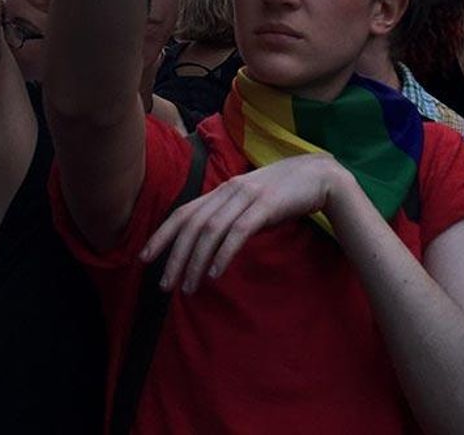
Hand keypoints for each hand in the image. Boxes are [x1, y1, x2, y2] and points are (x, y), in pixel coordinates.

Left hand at [139, 154, 346, 293]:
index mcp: (222, 190)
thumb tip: (205, 243)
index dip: (162, 235)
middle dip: (174, 255)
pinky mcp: (266, 205)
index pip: (184, 212)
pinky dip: (223, 252)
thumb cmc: (282, 193)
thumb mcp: (249, 202)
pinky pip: (238, 231)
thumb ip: (228, 216)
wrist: (318, 175)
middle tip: (164, 285)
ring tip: (187, 287)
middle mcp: (229, 190)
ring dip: (195, 260)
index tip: (144, 259)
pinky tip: (214, 272)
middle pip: (192, 223)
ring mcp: (247, 196)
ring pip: (211, 229)